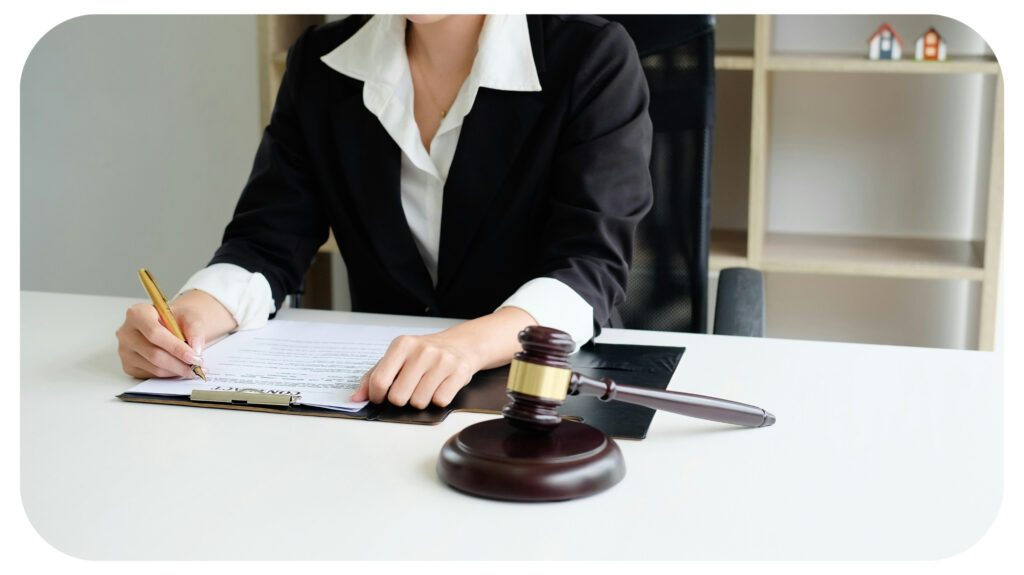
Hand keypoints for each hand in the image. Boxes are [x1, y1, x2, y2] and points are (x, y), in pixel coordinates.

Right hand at [116, 289, 236, 378]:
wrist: (170, 325)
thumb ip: (194, 329)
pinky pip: (152, 375)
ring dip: (177, 371)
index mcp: (137, 313)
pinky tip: (179, 368)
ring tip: (193, 368)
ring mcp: (125, 351)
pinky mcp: (128, 365)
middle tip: (198, 366)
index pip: (154, 333)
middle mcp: (126, 332)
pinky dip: (169, 374)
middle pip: (154, 354)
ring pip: (154, 367)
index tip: (194, 356)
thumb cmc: (176, 319)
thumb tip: (196, 349)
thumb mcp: (189, 316)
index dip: (175, 347)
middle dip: (179, 363)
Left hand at [349, 306, 535, 408]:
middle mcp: (422, 350)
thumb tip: (355, 398)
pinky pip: (440, 401)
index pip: (379, 381)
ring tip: (426, 386)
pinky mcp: (459, 373)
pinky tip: (440, 387)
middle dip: (401, 400)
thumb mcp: (398, 358)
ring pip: (419, 402)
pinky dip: (438, 400)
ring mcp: (442, 361)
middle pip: (398, 397)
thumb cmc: (424, 354)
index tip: (382, 396)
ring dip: (421, 401)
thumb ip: (373, 377)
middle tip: (409, 389)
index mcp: (402, 344)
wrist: (462, 344)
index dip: (377, 396)